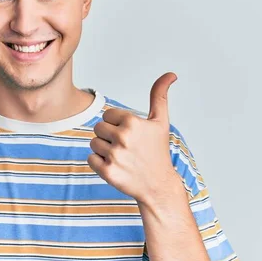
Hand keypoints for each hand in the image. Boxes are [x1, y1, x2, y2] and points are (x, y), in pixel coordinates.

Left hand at [88, 72, 180, 204]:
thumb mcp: (160, 122)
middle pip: (98, 128)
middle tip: (126, 147)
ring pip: (93, 143)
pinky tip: (116, 166)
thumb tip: (171, 74)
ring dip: (103, 150)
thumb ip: (159, 96)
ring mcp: (114, 155)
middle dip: (109, 136)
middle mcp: (123, 137)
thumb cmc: (157, 152)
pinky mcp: (107, 172)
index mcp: (132, 122)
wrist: (158, 186)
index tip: (130, 135)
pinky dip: (99, 163)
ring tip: (121, 157)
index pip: (107, 115)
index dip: (116, 124)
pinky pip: (90, 159)